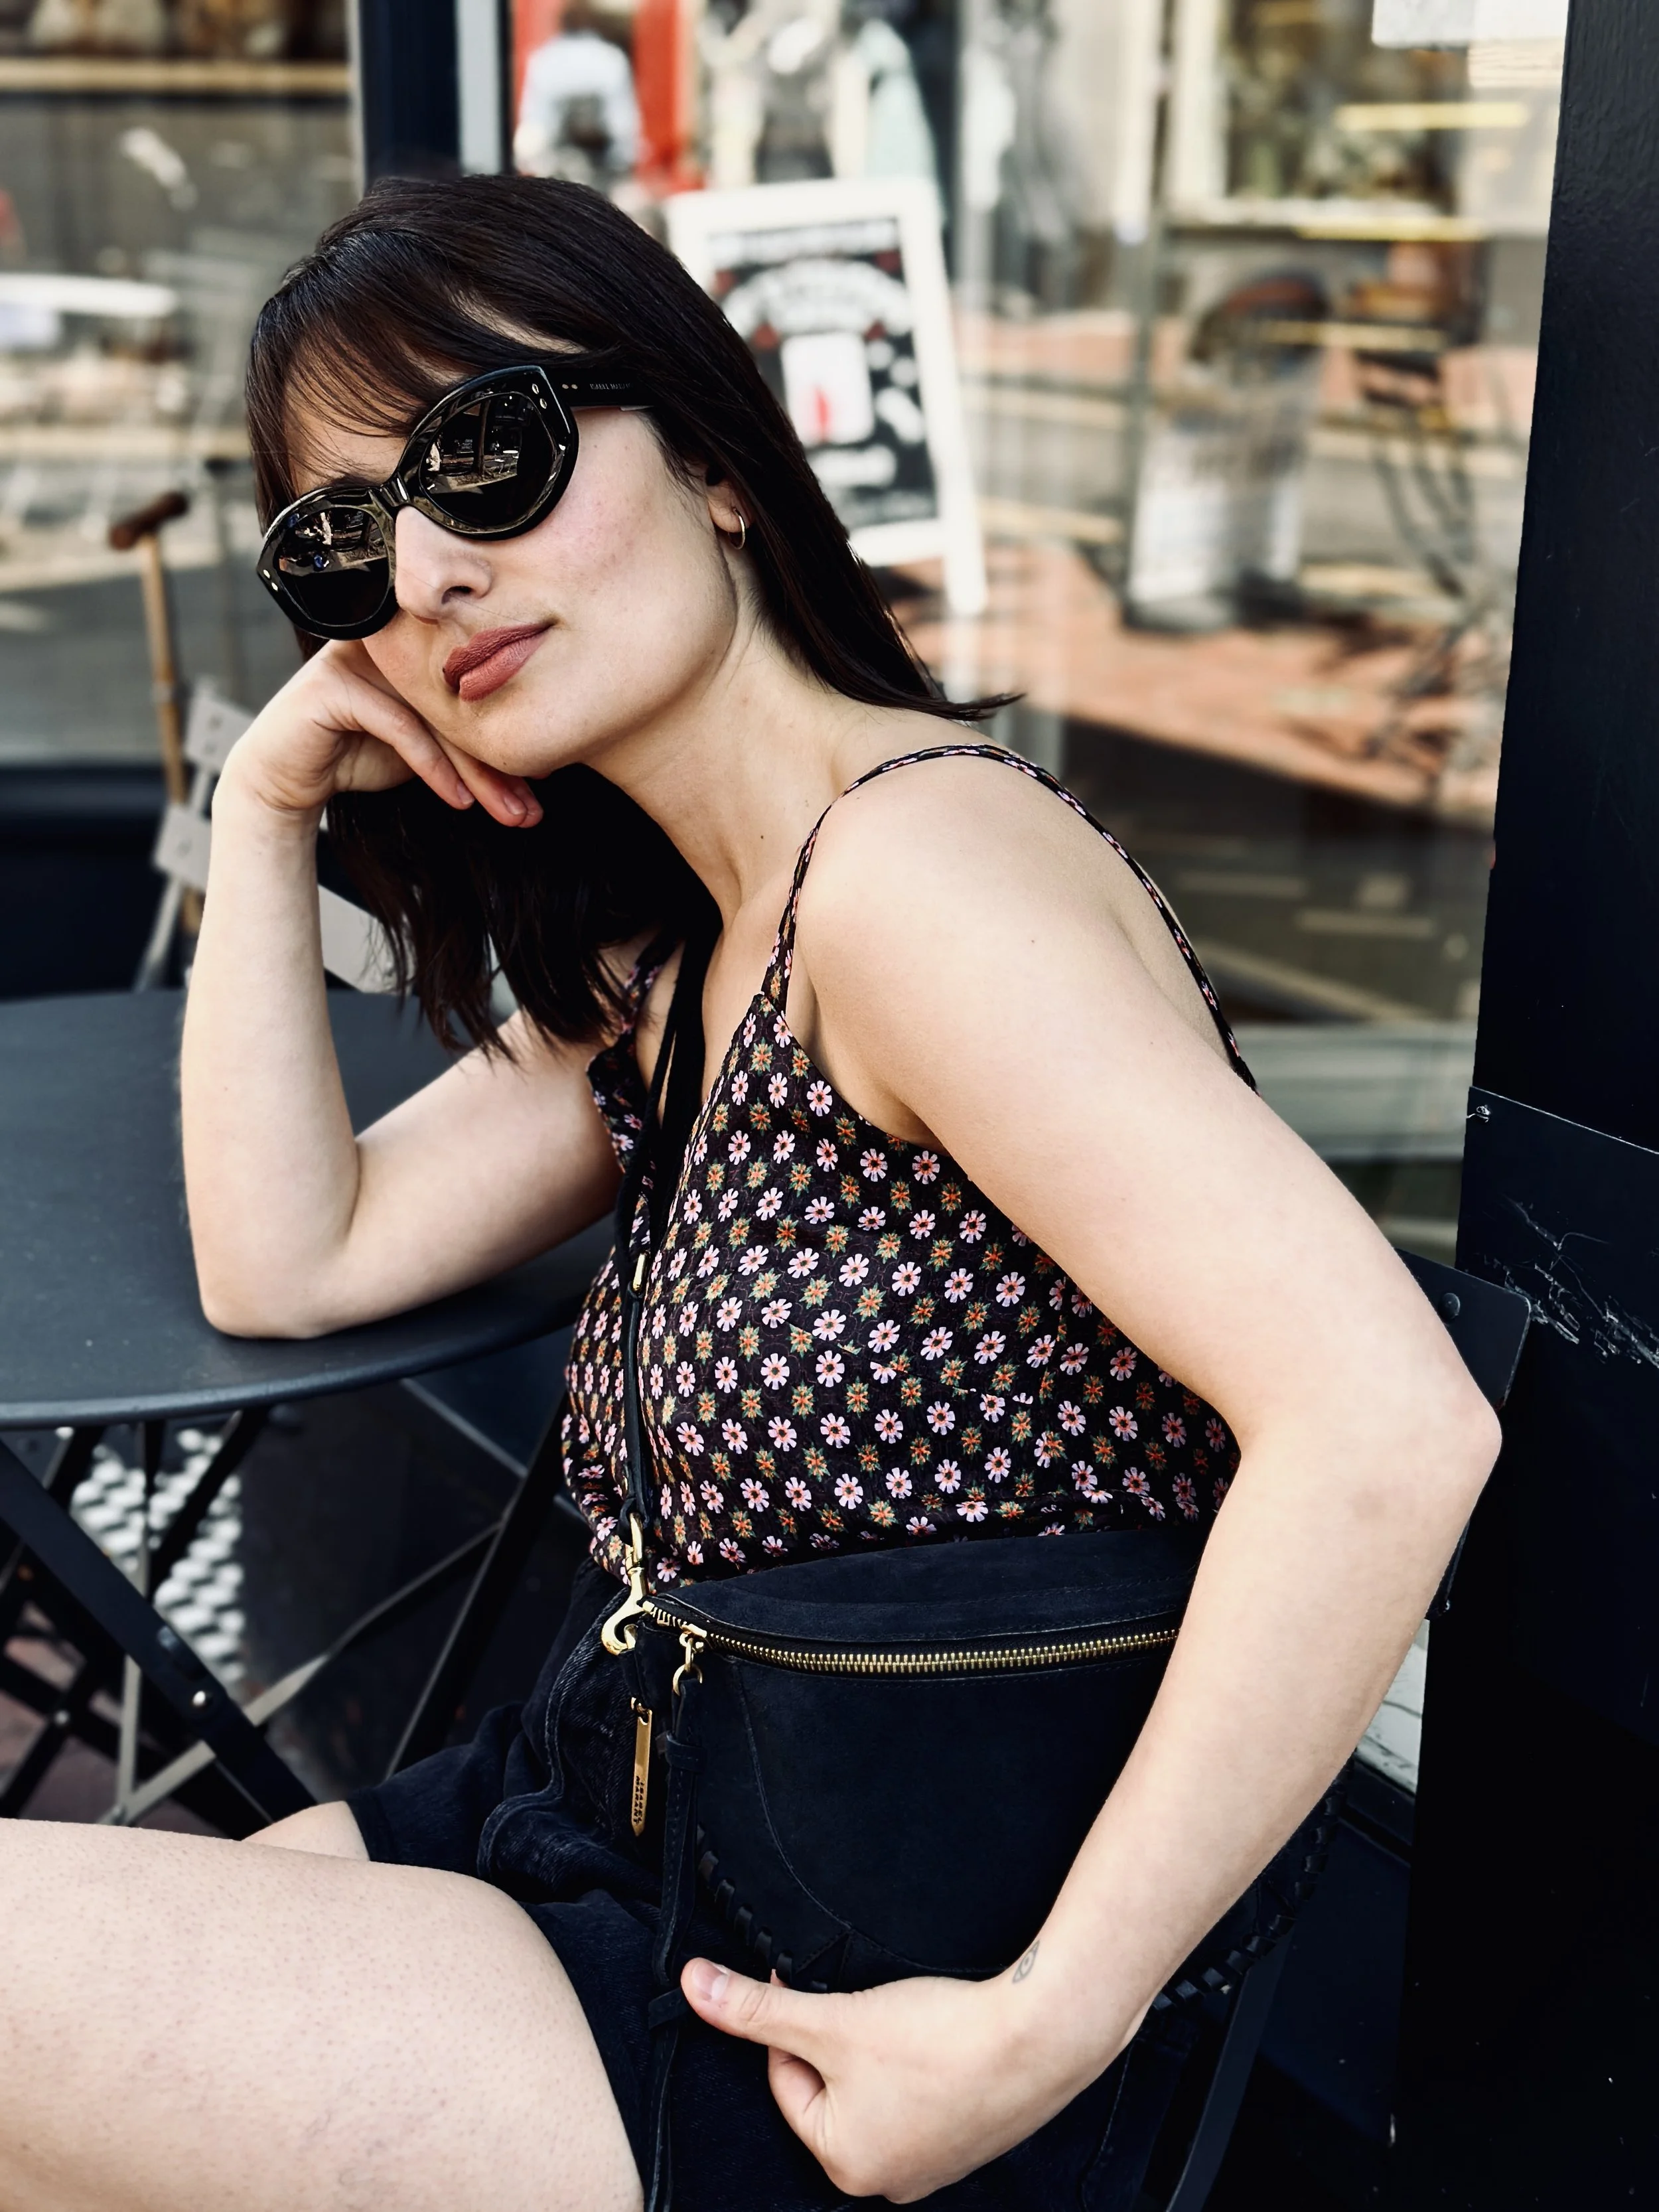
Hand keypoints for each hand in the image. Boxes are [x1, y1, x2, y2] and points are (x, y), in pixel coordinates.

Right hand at [217, 640, 540, 828]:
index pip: (475, 690)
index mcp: (415, 645)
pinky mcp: (333, 683)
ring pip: (437, 715)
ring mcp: (358, 656)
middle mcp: (390, 643)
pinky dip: (434, 768)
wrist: (288, 780)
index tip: (542, 784)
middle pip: (461, 702)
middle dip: (500, 763)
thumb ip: (465, 738)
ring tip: (509, 812)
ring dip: (477, 773)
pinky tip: (458, 801)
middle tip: (531, 810)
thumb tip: (536, 760)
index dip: (509, 739)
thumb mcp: (425, 747)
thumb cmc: (358, 756)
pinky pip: (400, 726)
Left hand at [681, 1957, 1118, 2202]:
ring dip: (877, 2049)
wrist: (1039, 2037)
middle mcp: (887, 2181)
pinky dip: (920, 2064)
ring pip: (876, 2090)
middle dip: (839, 2039)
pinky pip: (921, 2097)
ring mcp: (934, 2165)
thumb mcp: (832, 2019)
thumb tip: (691, 1985)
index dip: (797, 2022)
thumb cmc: (936, 2039)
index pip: (787, 2079)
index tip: (818, 1983)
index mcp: (845, 2164)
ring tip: (905, 2019)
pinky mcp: (970, 2139)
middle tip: (868, 2005)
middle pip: (831, 2088)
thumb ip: (757, 2007)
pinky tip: (937, 2038)